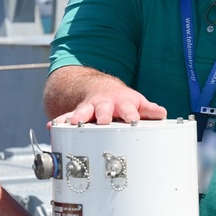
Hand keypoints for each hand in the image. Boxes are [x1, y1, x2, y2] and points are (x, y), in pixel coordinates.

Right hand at [49, 87, 165, 125]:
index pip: (128, 109)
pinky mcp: (77, 113)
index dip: (131, 115)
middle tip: (102, 121)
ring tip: (73, 123)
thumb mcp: (138, 103)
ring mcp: (90, 108)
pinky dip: (60, 122)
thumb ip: (149, 110)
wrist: (101, 88)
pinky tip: (52, 127)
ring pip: (83, 112)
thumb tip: (162, 113)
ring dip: (78, 118)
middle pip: (104, 109)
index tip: (133, 121)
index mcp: (123, 103)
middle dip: (103, 115)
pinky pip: (66, 117)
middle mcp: (105, 104)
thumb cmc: (123, 101)